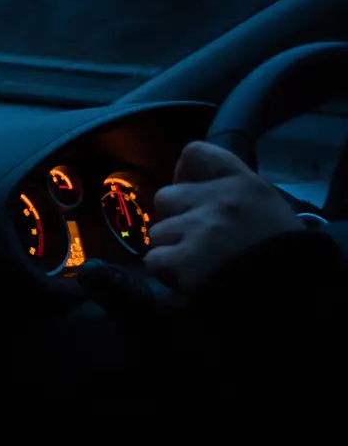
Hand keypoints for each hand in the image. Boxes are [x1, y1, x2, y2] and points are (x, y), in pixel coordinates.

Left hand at [144, 141, 302, 290]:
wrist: (290, 292)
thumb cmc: (284, 252)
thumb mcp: (267, 207)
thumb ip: (232, 194)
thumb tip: (194, 192)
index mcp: (242, 183)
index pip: (195, 153)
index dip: (184, 172)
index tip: (190, 192)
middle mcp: (218, 200)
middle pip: (165, 197)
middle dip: (174, 218)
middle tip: (193, 237)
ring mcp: (199, 229)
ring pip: (158, 232)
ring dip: (170, 248)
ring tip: (194, 262)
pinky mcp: (185, 259)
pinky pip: (154, 259)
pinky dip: (165, 271)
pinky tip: (186, 277)